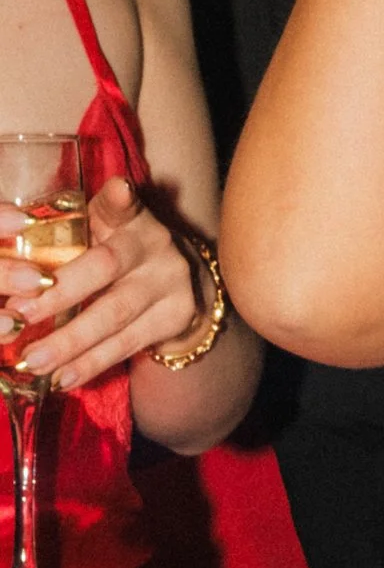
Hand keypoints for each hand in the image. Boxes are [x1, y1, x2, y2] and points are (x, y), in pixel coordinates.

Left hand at [3, 181, 205, 390]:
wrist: (181, 285)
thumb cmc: (119, 256)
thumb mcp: (101, 233)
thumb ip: (63, 235)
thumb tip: (9, 260)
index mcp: (129, 217)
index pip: (123, 203)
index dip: (120, 199)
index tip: (118, 190)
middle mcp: (154, 244)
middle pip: (106, 266)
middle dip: (60, 293)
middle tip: (20, 316)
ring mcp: (170, 282)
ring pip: (115, 314)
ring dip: (70, 342)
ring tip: (34, 361)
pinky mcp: (176, 317)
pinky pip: (127, 344)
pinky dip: (92, 363)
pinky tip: (64, 377)